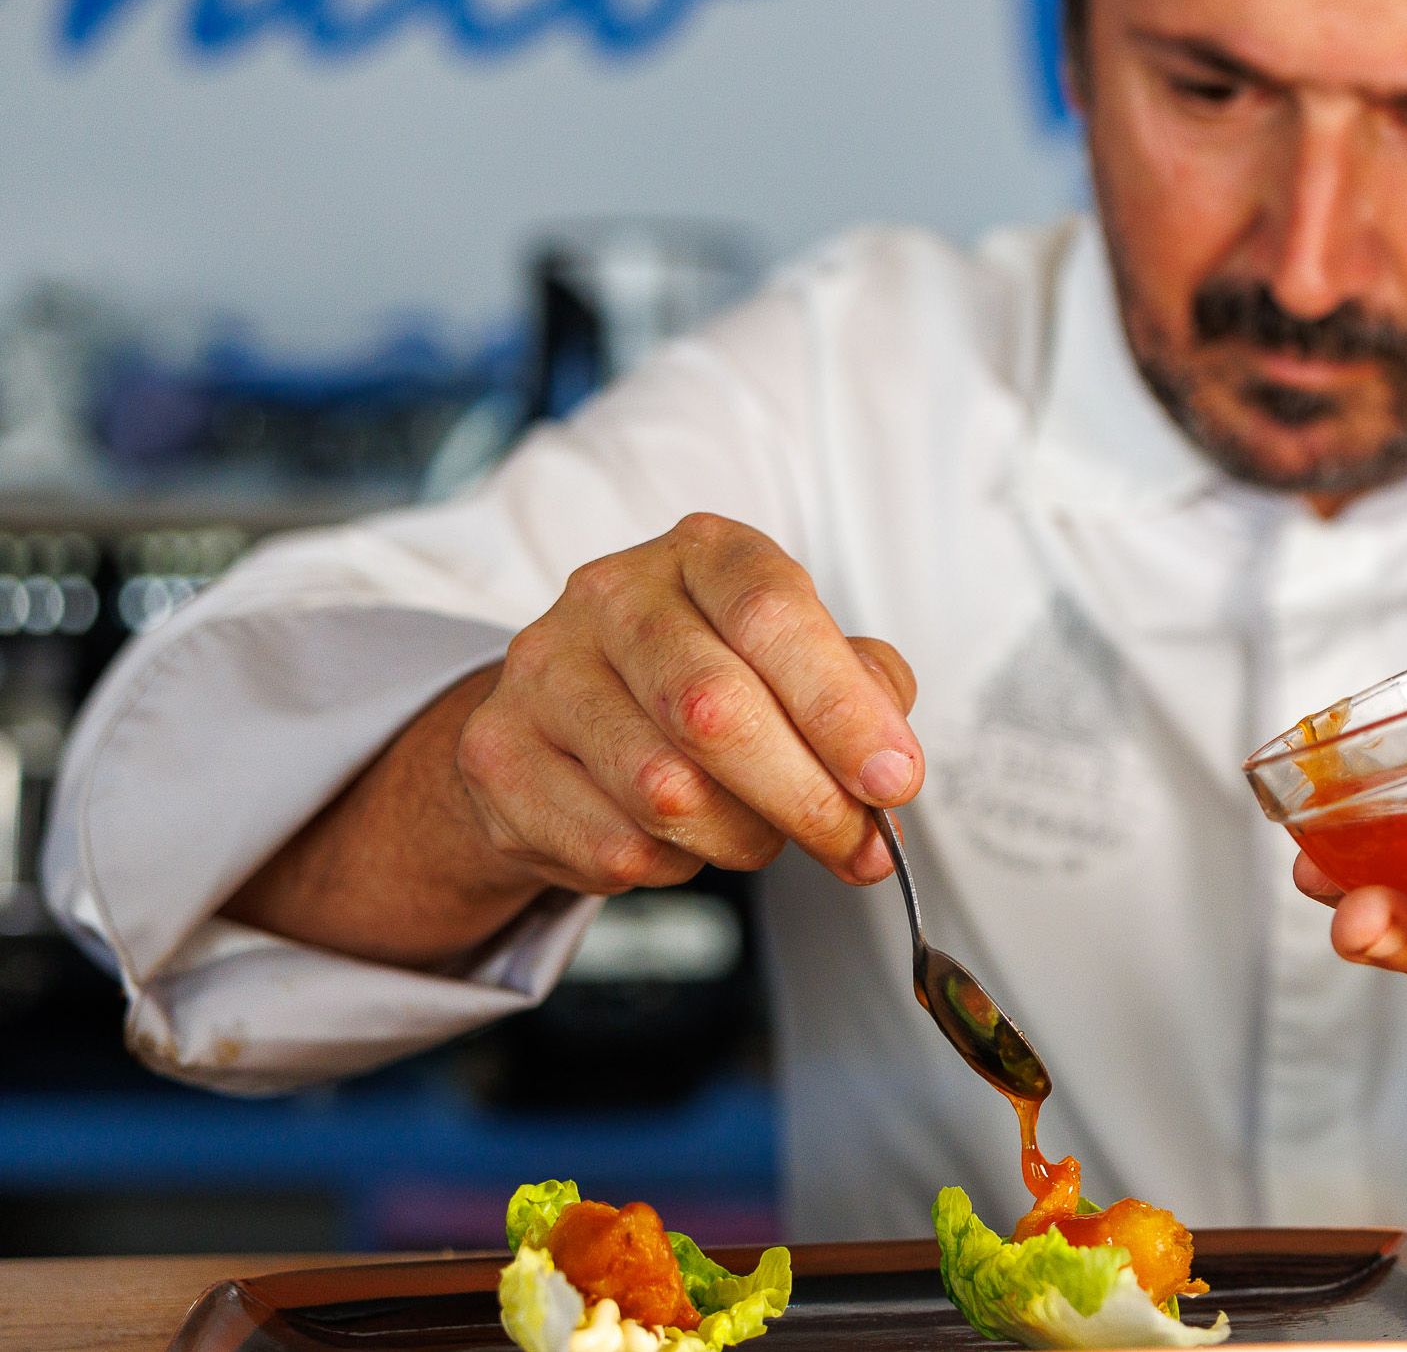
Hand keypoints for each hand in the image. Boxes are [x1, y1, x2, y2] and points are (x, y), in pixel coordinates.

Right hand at [454, 512, 921, 896]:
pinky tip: (679, 837)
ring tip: (756, 830)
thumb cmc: (711, 682)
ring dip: (742, 839)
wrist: (566, 720)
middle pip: (715, 710)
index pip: (773, 614)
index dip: (841, 707)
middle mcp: (612, 595)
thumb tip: (887, 771)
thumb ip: (862, 696)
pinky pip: (615, 848)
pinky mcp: (498, 754)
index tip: (894, 780)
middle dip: (807, 797)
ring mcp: (542, 671)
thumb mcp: (800, 660)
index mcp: (704, 552)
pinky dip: (674, 866)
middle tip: (860, 846)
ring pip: (667, 794)